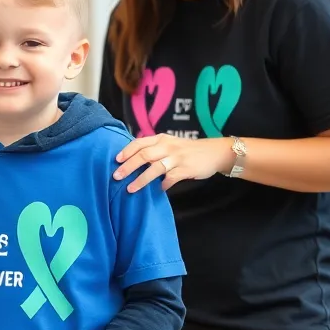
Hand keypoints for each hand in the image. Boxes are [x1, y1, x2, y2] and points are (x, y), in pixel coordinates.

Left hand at [114, 134, 235, 191]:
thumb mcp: (170, 144)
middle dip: (128, 166)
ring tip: (130, 189)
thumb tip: (133, 160)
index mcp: (161, 139)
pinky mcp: (186, 169)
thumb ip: (154, 149)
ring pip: (154, 168)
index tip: (115, 160)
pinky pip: (170, 178)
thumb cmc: (187, 150)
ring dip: (141, 179)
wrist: (214, 152)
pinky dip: (162, 185)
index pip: (139, 143)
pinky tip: (158, 190)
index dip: (126, 151)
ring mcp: (177, 158)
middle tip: (116, 176)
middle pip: (143, 155)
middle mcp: (167, 146)